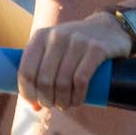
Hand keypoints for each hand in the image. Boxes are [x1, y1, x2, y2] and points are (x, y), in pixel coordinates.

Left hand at [18, 10, 133, 109]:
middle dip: (46, 99)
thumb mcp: (53, 49)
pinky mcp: (96, 49)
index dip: (28, 93)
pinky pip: (81, 80)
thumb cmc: (75, 45)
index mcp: (41, 36)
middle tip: (53, 105)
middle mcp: (57, 36)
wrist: (109, 28)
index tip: (35, 102)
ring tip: (65, 105)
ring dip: (62, 101)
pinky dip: (77, 97)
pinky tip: (77, 101)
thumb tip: (32, 107)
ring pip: (62, 83)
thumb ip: (40, 72)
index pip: (26, 71)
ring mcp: (78, 41)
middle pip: (44, 80)